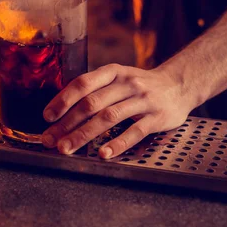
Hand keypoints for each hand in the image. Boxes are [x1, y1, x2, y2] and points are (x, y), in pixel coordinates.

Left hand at [42, 64, 193, 158]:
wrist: (179, 85)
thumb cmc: (141, 85)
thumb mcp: (119, 77)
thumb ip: (96, 88)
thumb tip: (62, 108)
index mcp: (113, 72)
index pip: (83, 83)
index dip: (63, 99)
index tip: (47, 116)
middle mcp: (127, 83)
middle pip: (92, 103)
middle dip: (67, 123)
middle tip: (51, 140)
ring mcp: (143, 100)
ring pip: (109, 118)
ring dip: (84, 135)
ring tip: (67, 148)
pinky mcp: (157, 117)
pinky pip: (135, 132)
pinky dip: (117, 143)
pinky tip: (102, 154)